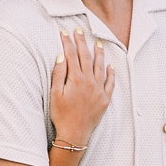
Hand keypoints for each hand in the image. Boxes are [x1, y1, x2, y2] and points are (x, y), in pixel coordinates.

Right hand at [49, 28, 114, 146]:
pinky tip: (111, 66)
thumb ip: (58, 73)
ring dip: (98, 54)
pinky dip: (111, 73)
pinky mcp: (104, 99)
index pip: (71, 55)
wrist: (74, 134)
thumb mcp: (54, 93)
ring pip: (100, 67)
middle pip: (85, 57)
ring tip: (98, 43)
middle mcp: (89, 82)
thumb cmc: (61, 115)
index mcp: (75, 79)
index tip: (64, 32)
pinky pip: (110, 83)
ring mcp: (98, 90)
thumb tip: (62, 56)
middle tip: (79, 30)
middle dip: (82, 42)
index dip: (67, 42)